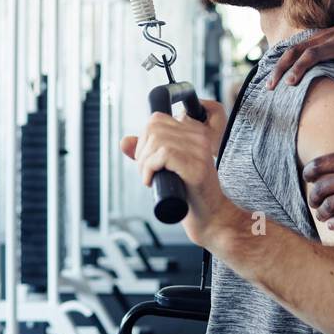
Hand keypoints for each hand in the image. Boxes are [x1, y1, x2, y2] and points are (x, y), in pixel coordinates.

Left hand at [121, 100, 238, 246]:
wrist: (208, 214)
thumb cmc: (188, 191)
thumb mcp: (165, 166)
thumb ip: (146, 152)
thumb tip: (124, 141)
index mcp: (193, 131)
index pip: (157, 119)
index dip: (144, 139)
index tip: (146, 159)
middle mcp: (199, 136)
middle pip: (153, 128)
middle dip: (141, 151)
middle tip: (145, 171)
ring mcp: (199, 150)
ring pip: (157, 141)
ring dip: (144, 162)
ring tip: (148, 177)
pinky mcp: (196, 165)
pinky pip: (163, 155)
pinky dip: (149, 168)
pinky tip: (151, 181)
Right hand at [267, 13, 333, 91]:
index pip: (313, 54)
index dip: (300, 67)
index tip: (289, 82)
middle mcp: (326, 36)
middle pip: (296, 49)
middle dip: (281, 67)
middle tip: (270, 87)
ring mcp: (320, 35)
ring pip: (293, 47)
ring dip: (280, 64)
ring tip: (269, 84)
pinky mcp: (318, 37)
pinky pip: (296, 46)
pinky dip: (285, 58)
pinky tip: (277, 72)